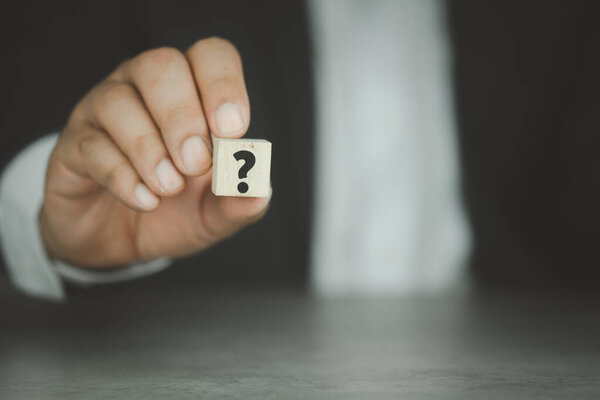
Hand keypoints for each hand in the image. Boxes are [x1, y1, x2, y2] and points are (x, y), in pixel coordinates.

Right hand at [39, 38, 270, 267]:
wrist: (122, 244)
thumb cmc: (173, 213)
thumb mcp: (215, 214)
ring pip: (118, 102)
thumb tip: (260, 190)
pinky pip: (91, 146)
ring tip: (169, 188)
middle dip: (183, 118)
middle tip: (196, 164)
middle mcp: (144, 91)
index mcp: (190, 94)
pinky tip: (145, 201)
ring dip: (150, 149)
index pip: (210, 56)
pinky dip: (123, 177)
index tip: (232, 129)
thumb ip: (239, 202)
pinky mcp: (73, 147)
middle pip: (160, 66)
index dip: (223, 84)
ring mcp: (102, 114)